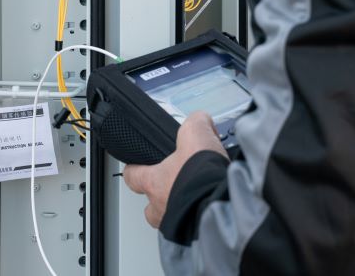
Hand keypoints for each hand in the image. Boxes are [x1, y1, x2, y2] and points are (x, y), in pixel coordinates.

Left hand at [123, 111, 227, 227]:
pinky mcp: (195, 233)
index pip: (132, 176)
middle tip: (173, 186)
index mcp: (154, 182)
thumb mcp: (196, 133)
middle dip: (160, 196)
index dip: (134, 170)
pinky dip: (198, 217)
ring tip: (195, 197)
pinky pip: (190, 228)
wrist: (222, 202)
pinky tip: (210, 204)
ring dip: (178, 209)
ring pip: (169, 219)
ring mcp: (176, 224)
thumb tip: (201, 120)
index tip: (135, 168)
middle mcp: (160, 206)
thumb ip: (196, 122)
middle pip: (149, 206)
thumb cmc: (200, 174)